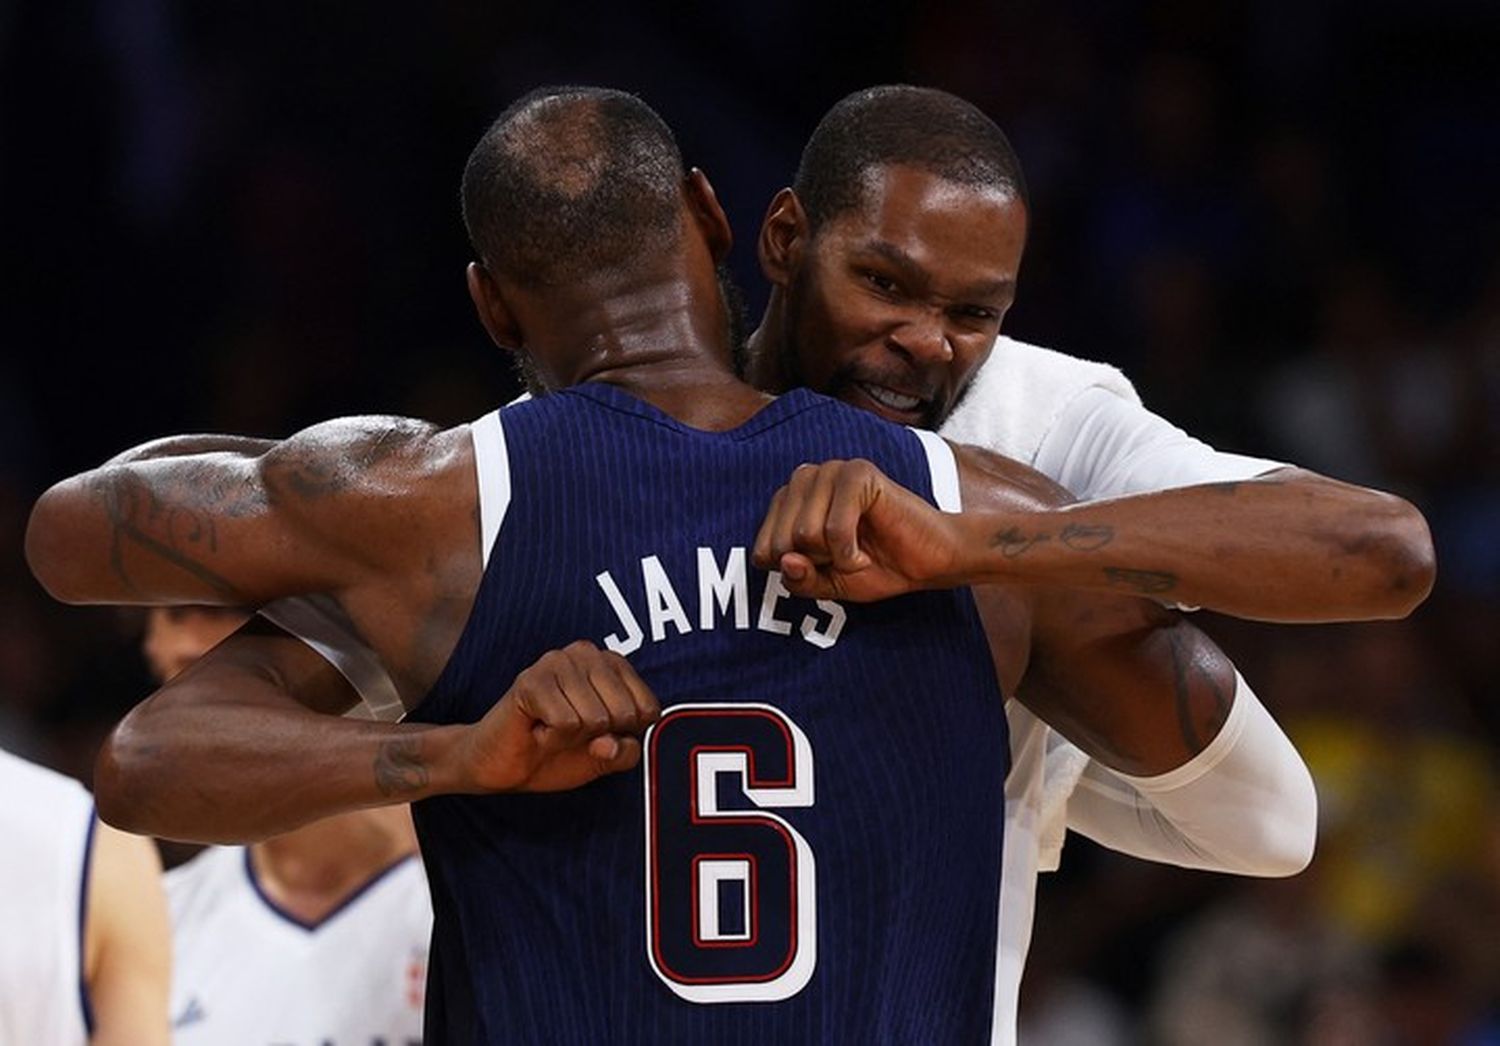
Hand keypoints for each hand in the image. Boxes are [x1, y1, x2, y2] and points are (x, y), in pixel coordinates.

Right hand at [458, 641, 659, 792]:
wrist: (505, 767)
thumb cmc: (558, 752)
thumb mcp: (607, 758)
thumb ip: (626, 752)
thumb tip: (611, 742)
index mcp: (613, 664)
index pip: (649, 709)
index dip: (625, 734)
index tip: (598, 733)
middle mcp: (587, 653)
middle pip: (623, 713)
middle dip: (598, 736)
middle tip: (569, 731)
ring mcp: (557, 662)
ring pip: (595, 718)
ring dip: (572, 738)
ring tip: (551, 729)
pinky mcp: (531, 680)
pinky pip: (566, 723)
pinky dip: (552, 738)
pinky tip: (537, 729)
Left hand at [752, 459, 963, 601]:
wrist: (928, 562)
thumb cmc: (876, 568)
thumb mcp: (827, 585)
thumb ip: (798, 580)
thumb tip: (784, 560)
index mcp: (789, 500)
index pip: (762, 550)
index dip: (797, 571)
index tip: (826, 565)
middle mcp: (805, 479)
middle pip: (781, 542)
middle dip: (816, 563)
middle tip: (845, 556)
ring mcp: (830, 471)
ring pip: (805, 534)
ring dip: (835, 557)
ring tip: (857, 549)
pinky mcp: (857, 473)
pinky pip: (834, 529)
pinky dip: (850, 553)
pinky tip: (867, 548)